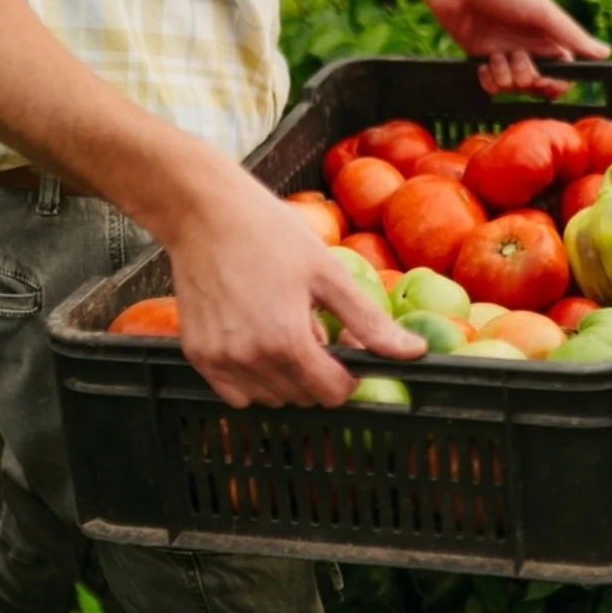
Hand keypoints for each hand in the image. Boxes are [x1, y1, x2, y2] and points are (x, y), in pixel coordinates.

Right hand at [167, 171, 425, 408]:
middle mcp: (251, 359)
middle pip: (302, 398)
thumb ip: (369, 321)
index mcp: (288, 340)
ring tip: (284, 330)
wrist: (205, 213)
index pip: (331, 393)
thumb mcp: (328, 272)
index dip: (348, 375)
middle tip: (315, 328)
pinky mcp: (198, 355)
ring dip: (286, 378)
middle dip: (318, 373)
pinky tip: (257, 342)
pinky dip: (252, 380)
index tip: (346, 348)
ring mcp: (220, 361)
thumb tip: (414, 352)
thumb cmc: (270, 233)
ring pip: (269, 399)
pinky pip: (234, 393)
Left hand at [414, 0, 610, 98]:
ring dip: (505, 76)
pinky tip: (483, 63)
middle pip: (538, 84)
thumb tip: (605, 52)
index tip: (545, 79)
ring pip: (513, 87)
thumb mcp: (541, 10)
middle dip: (528, 78)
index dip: (556, 82)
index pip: (563, 72)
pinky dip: (488, 80)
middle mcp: (528, 47)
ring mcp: (505, 54)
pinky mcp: (481, 60)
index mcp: (548, 35)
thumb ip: (572, 35)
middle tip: (518, 59)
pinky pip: (491, 86)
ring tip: (495, 55)